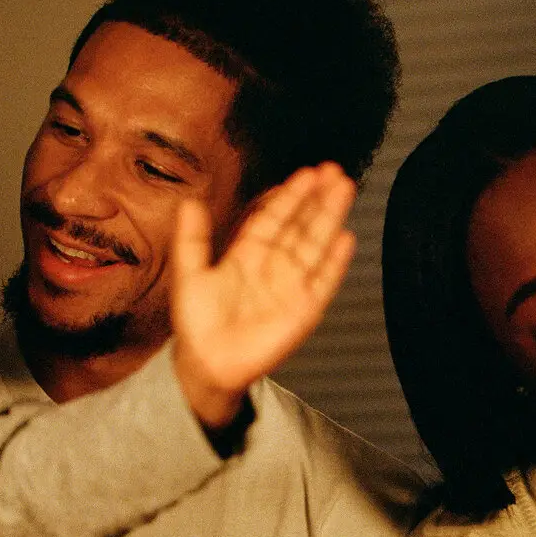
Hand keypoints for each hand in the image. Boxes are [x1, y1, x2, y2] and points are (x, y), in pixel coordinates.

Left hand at [170, 162, 357, 428]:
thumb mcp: (189, 275)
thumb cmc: (196, 323)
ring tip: (345, 189)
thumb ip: (191, 239)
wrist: (208, 365)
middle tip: (334, 171)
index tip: (306, 173)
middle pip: (301, 224)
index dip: (289, 195)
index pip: (274, 217)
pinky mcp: (304, 309)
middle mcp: (274, 265)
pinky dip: (335, 262)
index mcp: (247, 253)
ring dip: (330, 217)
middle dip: (317, 198)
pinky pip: (324, 281)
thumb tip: (189, 201)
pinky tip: (346, 238)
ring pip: (315, 244)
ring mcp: (292, 286)